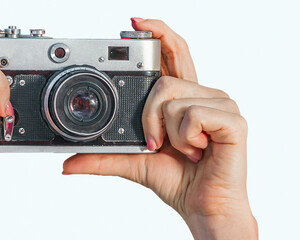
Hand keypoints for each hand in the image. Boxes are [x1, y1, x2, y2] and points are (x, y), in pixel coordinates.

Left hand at [63, 19, 256, 238]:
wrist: (202, 206)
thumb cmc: (177, 180)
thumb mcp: (133, 163)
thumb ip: (102, 157)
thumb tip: (67, 164)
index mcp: (185, 99)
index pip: (174, 53)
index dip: (159, 32)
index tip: (135, 21)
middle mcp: (204, 94)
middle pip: (168, 74)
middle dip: (151, 111)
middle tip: (155, 142)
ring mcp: (221, 103)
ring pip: (172, 97)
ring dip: (166, 132)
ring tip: (181, 150)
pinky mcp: (232, 118)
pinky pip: (190, 114)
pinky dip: (184, 139)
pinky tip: (197, 151)